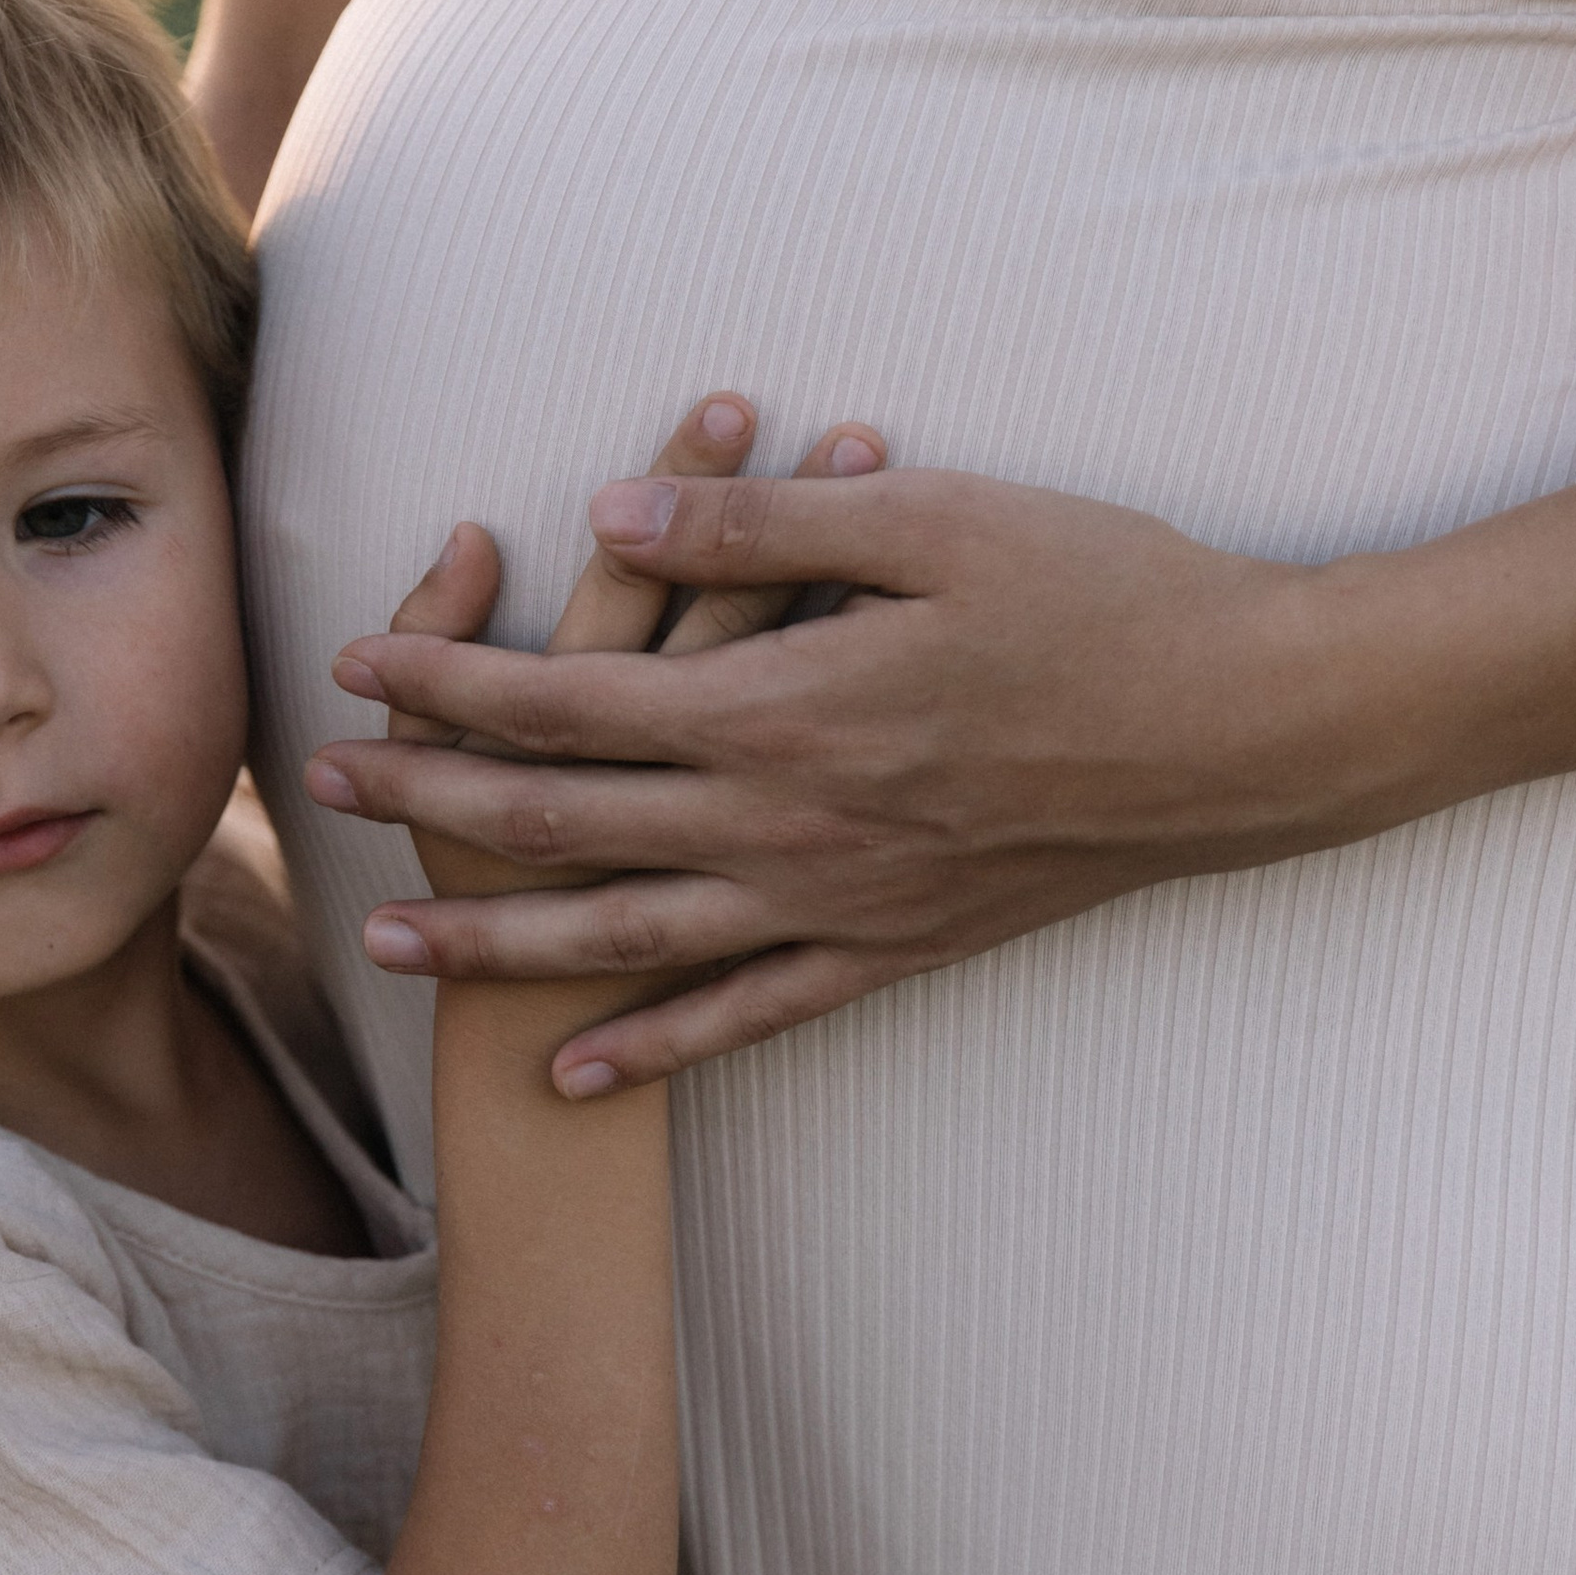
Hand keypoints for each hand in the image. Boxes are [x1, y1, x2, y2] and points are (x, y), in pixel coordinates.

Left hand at [306, 463, 1352, 1091]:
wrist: (1253, 732)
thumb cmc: (1109, 598)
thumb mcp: (938, 518)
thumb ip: (767, 521)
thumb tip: (619, 501)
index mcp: (785, 703)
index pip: (570, 697)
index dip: (451, 681)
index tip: (358, 663)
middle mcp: (791, 821)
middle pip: (567, 822)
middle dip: (433, 809)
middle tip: (321, 798)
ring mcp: (842, 902)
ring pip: (629, 938)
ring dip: (500, 943)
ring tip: (394, 950)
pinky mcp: (898, 950)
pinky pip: (752, 1015)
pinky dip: (658, 1050)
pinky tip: (582, 1073)